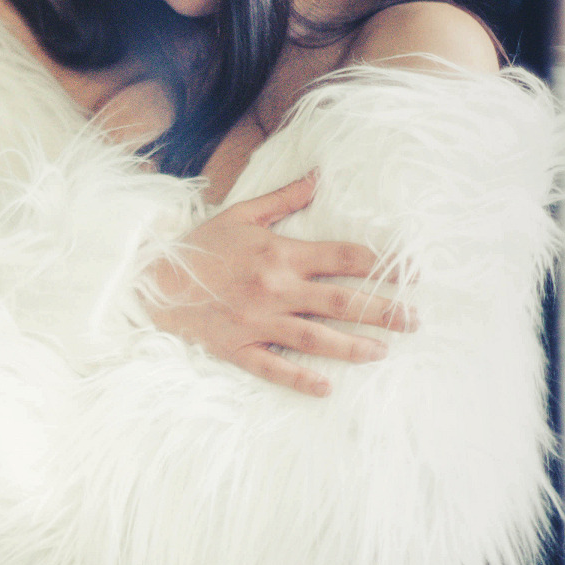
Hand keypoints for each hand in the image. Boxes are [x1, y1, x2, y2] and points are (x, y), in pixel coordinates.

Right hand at [146, 175, 414, 396]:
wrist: (149, 279)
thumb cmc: (198, 246)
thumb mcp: (241, 215)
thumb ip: (284, 200)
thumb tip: (319, 177)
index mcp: (280, 253)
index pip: (343, 257)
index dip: (381, 264)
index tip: (412, 272)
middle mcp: (275, 289)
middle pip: (342, 301)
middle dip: (384, 310)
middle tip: (415, 320)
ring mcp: (257, 321)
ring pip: (317, 337)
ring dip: (354, 345)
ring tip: (383, 352)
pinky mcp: (237, 347)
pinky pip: (274, 367)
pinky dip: (300, 378)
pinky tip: (327, 387)